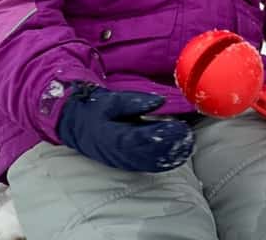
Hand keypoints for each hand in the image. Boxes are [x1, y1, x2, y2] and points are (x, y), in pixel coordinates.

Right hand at [56, 83, 193, 171]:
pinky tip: (179, 155)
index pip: (140, 138)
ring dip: (170, 156)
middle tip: (188, 135)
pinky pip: (146, 165)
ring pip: (149, 163)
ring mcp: (122, 160)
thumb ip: (135, 102)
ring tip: (188, 144)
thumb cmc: (96, 110)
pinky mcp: (126, 163)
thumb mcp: (111, 100)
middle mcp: (117, 153)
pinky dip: (163, 162)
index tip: (178, 127)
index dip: (160, 135)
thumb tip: (158, 101)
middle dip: (170, 146)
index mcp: (113, 136)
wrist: (77, 125)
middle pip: (148, 153)